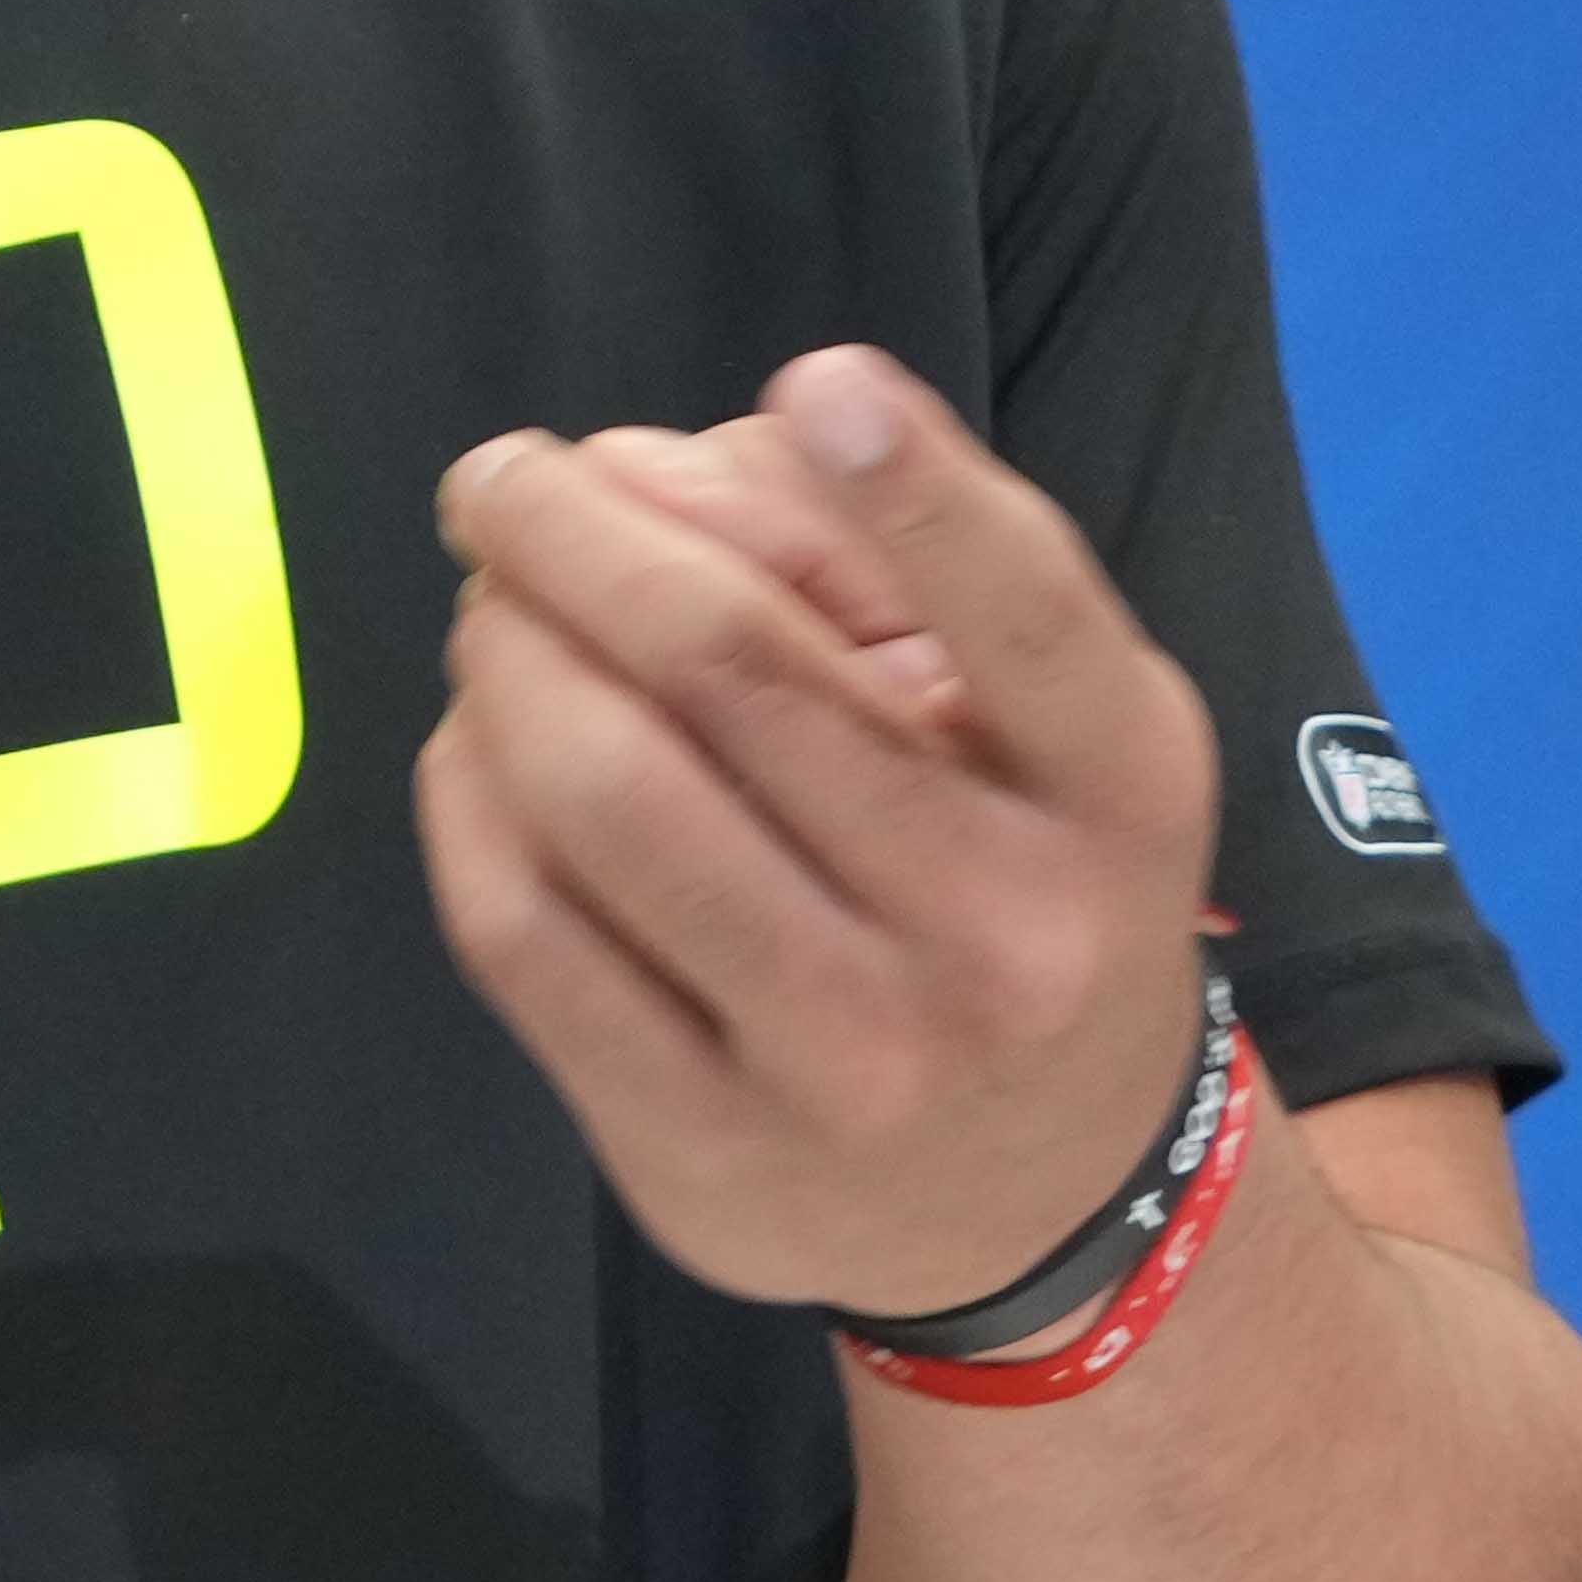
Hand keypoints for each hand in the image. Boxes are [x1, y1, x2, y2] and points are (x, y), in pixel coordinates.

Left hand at [419, 348, 1220, 1319]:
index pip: (1027, 624)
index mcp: (1114, 792)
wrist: (1039, 1199)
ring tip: (497, 608)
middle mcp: (1001, 935)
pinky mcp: (700, 1148)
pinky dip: (468, 788)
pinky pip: (519, 924)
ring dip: (505, 652)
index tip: (820, 381)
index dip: (917, 496)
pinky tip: (483, 741)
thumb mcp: (1034, 721)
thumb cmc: (1014, 881)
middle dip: (574, 533)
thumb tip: (642, 477)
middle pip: (730, 670)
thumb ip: (879, 556)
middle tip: (504, 481)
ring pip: (600, 791)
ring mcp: (848, 1060)